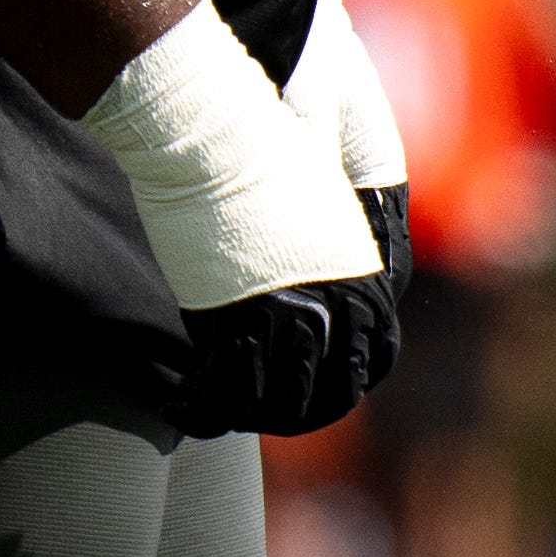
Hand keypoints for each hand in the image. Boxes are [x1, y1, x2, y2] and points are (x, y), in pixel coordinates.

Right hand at [91, 0, 400, 440]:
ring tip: (219, 419)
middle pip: (328, 396)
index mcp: (367, 283)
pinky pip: (221, 390)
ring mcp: (288, 320)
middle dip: (295, 415)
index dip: (342, 388)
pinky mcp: (233, 320)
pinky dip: (201, 410)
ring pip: (275, 404)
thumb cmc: (262, 160)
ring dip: (246, 419)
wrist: (222, 137)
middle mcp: (338, 309)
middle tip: (262, 418)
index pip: (373, 363)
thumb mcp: (315, 217)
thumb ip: (323, 266)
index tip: (312, 395)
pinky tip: (183, 412)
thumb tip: (311, 303)